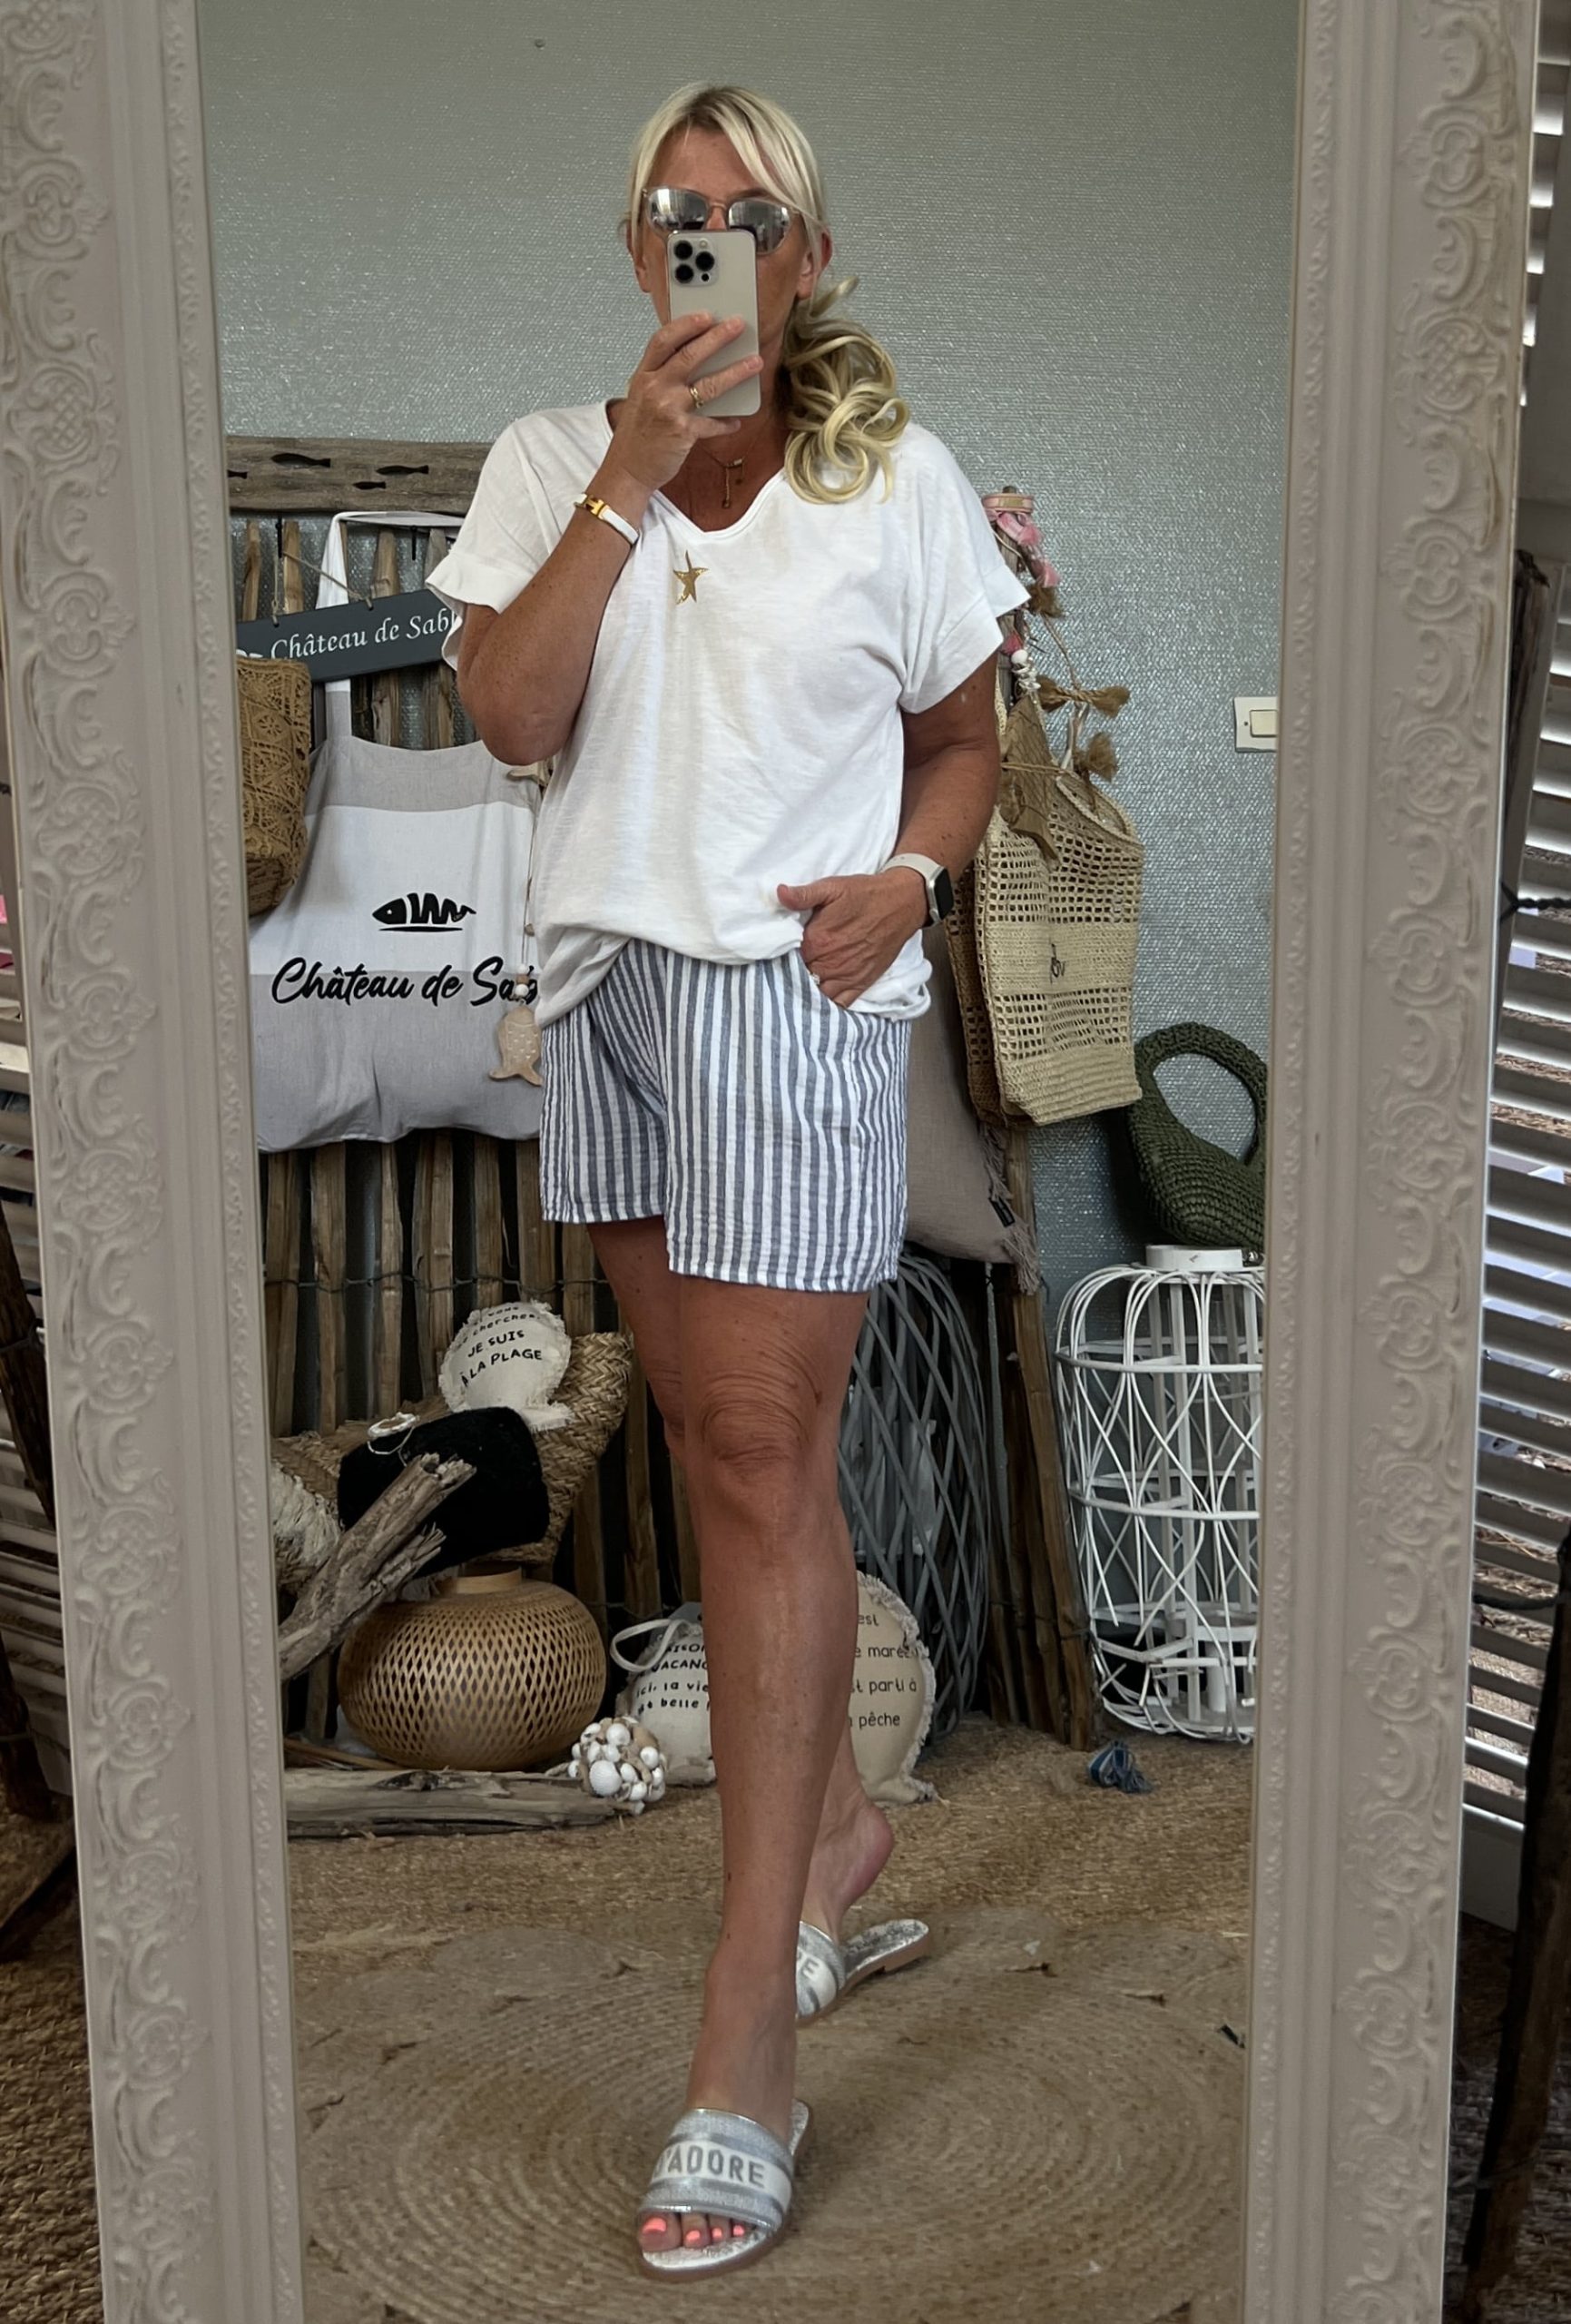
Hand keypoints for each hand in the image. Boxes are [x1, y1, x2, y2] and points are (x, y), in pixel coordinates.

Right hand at [603, 313, 763, 494]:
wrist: (627, 469)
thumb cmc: (637, 435)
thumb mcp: (642, 397)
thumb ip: (662, 378)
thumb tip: (697, 361)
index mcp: (643, 376)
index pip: (664, 340)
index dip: (687, 324)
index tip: (706, 315)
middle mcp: (654, 388)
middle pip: (689, 355)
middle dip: (717, 337)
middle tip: (737, 326)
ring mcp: (668, 409)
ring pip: (708, 385)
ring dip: (735, 372)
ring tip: (754, 362)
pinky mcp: (682, 432)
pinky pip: (712, 423)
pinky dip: (726, 422)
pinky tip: (736, 420)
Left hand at [776, 870, 927, 1006]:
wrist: (901, 904)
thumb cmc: (865, 894)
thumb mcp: (832, 887)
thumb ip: (804, 895)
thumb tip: (780, 893)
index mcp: (817, 941)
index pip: (787, 958)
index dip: (782, 956)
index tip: (780, 952)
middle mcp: (830, 963)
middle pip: (800, 978)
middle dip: (794, 974)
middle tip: (790, 968)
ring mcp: (846, 976)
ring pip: (818, 994)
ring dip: (810, 990)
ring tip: (805, 981)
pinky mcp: (862, 982)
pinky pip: (840, 1002)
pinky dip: (830, 1002)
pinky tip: (823, 995)